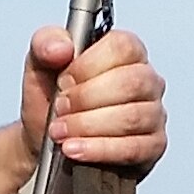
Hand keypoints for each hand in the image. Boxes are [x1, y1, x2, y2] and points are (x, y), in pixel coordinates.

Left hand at [22, 23, 166, 170]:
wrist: (43, 142)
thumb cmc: (50, 101)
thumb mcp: (39, 65)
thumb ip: (45, 44)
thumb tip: (61, 48)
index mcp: (126, 53)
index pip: (123, 47)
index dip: (88, 65)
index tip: (64, 81)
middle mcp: (146, 80)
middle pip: (131, 82)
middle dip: (86, 98)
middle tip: (60, 108)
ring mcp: (153, 114)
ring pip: (132, 117)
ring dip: (87, 126)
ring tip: (60, 132)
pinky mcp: (152, 146)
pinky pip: (134, 148)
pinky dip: (99, 149)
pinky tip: (75, 150)